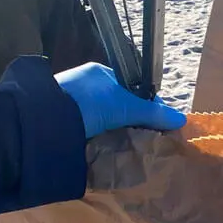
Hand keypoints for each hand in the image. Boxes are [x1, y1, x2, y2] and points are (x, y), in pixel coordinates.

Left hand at [56, 64, 186, 139]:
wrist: (42, 120)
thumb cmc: (86, 102)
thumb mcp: (123, 106)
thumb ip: (152, 113)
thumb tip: (181, 119)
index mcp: (100, 73)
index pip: (133, 88)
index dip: (148, 105)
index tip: (159, 124)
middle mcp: (87, 85)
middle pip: (121, 105)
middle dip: (134, 121)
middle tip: (146, 139)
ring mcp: (74, 104)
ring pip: (106, 119)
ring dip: (118, 132)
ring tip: (130, 148)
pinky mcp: (63, 123)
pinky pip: (92, 131)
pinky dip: (102, 140)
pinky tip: (110, 150)